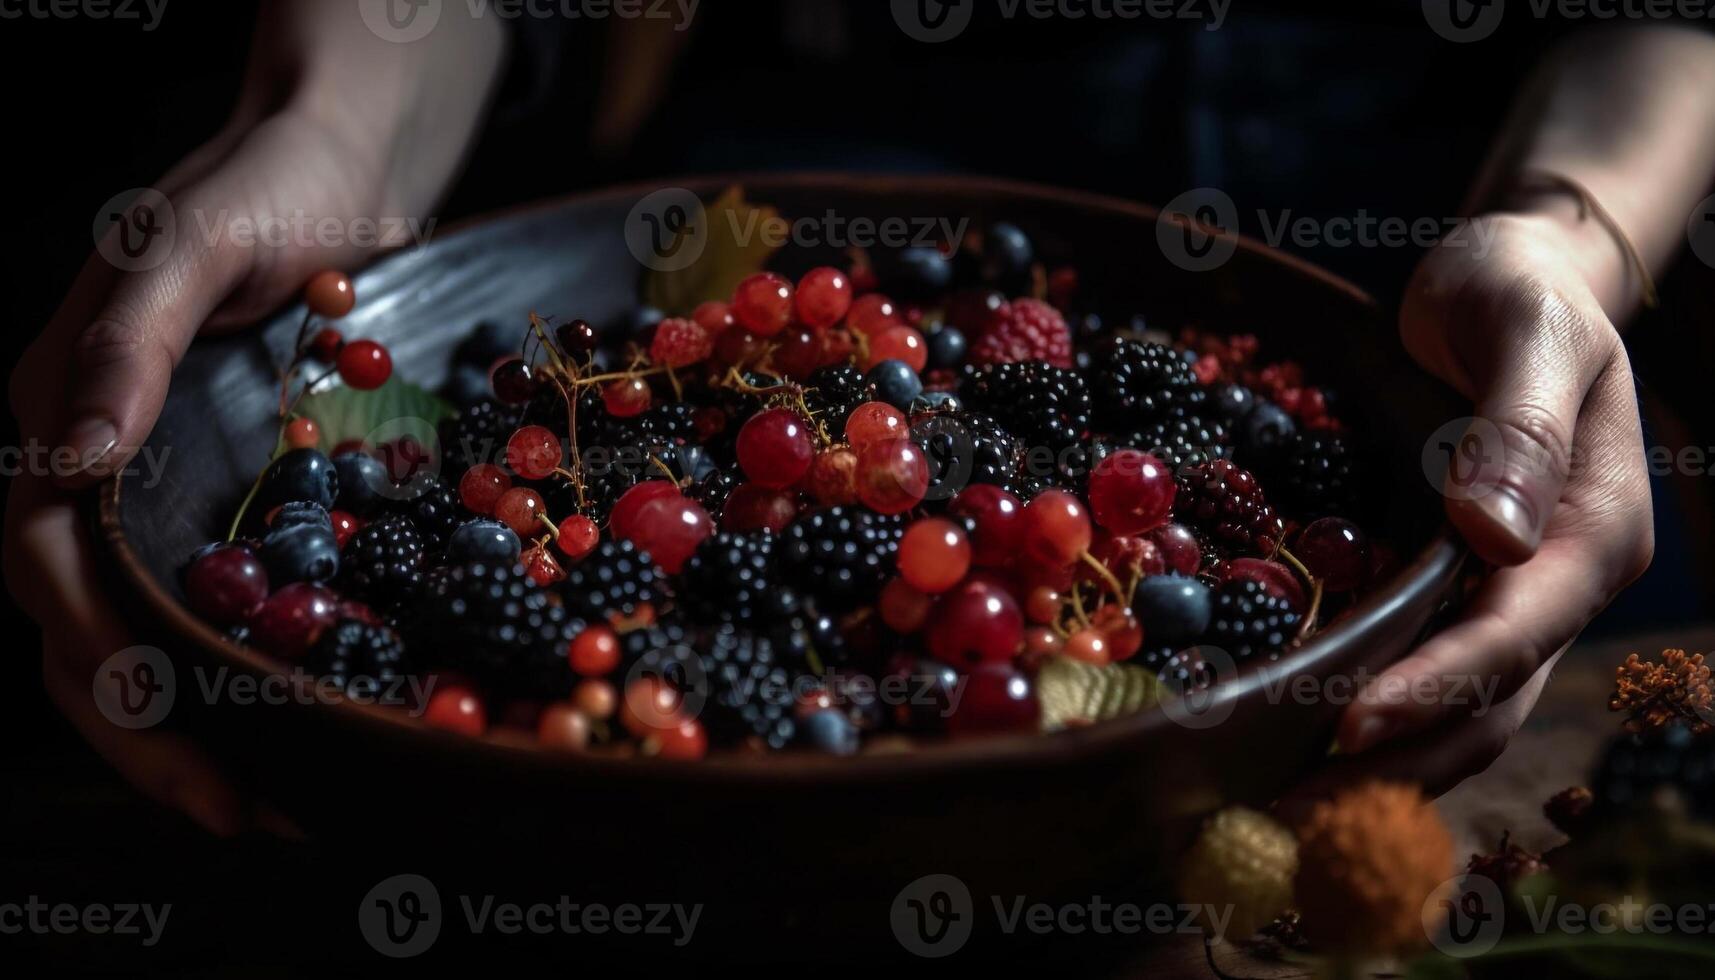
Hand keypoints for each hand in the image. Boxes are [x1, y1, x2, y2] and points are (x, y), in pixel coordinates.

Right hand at [4, 1, 504, 833]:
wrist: (338, 166)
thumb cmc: (266, 185)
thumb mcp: (186, 237)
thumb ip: (127, 340)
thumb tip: (68, 453)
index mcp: (57, 409)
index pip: (46, 561)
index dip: (99, 653)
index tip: (168, 725)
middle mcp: (91, 461)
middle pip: (84, 625)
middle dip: (146, 729)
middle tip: (233, 811)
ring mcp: (156, 483)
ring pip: (138, 631)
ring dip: (187, 725)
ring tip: (262, 803)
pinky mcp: (224, 492)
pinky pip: (209, 599)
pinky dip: (236, 670)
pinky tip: (291, 719)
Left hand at [1292, 212, 1654, 803]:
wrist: (1514, 281)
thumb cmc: (1520, 293)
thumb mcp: (1530, 330)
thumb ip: (1521, 426)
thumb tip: (1498, 534)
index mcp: (1592, 532)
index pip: (1512, 633)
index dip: (1434, 686)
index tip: (1347, 723)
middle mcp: (1557, 586)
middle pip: (1487, 704)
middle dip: (1395, 765)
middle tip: (1289, 814)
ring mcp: (1512, 600)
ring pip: (1459, 714)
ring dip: (1380, 771)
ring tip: (1281, 813)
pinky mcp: (1461, 595)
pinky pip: (1425, 680)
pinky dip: (1373, 726)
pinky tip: (1297, 752)